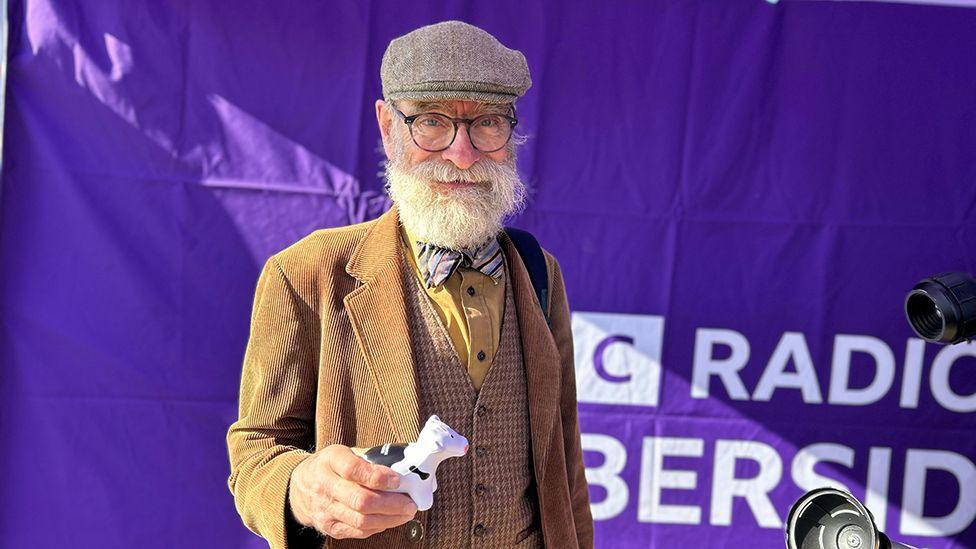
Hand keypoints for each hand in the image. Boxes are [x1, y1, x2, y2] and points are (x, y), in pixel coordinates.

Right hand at [288, 444, 417, 538]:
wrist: (299, 487)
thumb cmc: (330, 466)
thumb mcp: (345, 452)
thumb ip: (369, 457)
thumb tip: (403, 465)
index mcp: (330, 460)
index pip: (352, 470)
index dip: (378, 477)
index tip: (398, 480)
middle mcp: (324, 486)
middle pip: (360, 500)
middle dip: (391, 504)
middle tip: (410, 503)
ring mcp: (325, 509)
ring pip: (361, 520)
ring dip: (389, 519)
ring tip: (406, 513)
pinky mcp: (329, 527)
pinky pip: (358, 531)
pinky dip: (378, 527)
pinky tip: (390, 520)